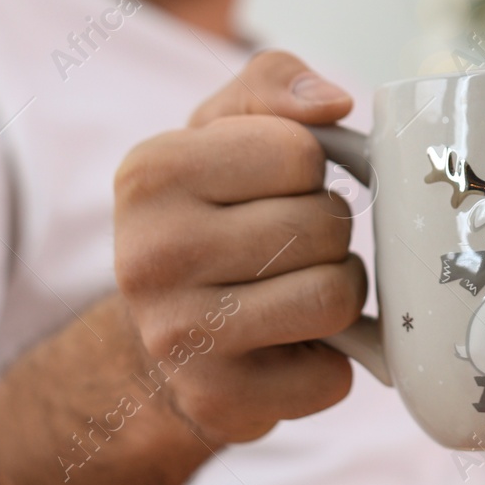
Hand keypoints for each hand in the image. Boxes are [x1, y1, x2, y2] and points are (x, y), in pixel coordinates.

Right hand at [113, 50, 362, 444]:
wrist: (161, 332)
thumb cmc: (208, 212)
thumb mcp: (225, 127)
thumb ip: (276, 82)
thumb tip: (333, 102)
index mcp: (150, 172)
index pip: (301, 153)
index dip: (309, 168)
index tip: (272, 187)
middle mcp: (147, 256)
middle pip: (326, 226)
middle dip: (327, 232)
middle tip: (285, 245)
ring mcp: (177, 338)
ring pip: (336, 295)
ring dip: (337, 290)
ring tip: (292, 287)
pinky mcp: (216, 401)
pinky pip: (333, 375)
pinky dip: (330, 360)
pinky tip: (286, 345)